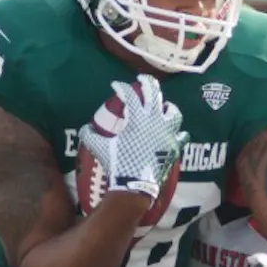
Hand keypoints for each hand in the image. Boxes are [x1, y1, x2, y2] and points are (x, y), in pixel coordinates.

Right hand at [77, 74, 186, 205]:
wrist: (136, 186)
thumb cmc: (118, 164)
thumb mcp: (99, 147)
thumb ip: (90, 135)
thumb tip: (85, 128)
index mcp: (137, 119)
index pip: (129, 95)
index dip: (121, 87)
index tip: (116, 85)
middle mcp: (155, 122)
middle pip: (155, 94)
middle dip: (148, 83)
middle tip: (142, 80)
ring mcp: (168, 134)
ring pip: (174, 113)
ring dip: (168, 107)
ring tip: (164, 106)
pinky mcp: (174, 147)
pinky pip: (181, 136)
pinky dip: (178, 133)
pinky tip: (177, 132)